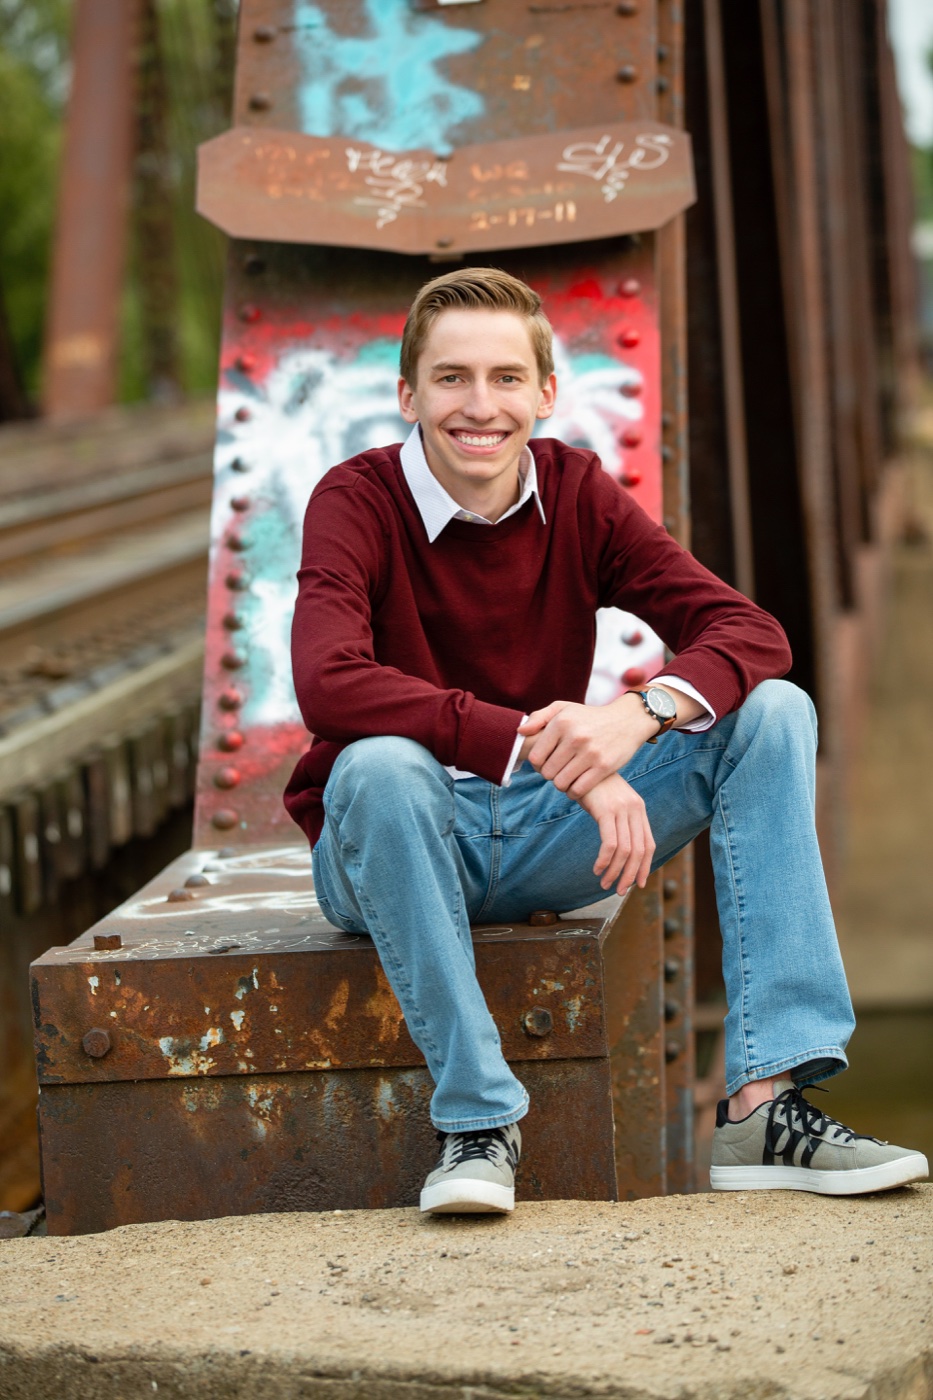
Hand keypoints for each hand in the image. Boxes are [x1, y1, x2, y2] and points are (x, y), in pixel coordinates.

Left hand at [518, 693, 656, 797]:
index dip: (538, 764)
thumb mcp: (565, 708)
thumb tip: (520, 731)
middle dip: (550, 774)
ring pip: (561, 783)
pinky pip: (578, 789)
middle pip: (547, 773)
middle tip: (558, 770)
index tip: (546, 762)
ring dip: (561, 784)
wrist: (627, 721)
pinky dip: (574, 792)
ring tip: (567, 777)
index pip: (536, 757)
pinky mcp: (604, 766)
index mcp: (562, 722)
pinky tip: (577, 784)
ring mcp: (590, 753)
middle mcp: (575, 737)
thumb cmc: (589, 717)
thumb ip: (540, 717)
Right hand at [578, 773, 655, 893]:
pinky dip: (604, 861)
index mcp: (639, 809)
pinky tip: (597, 869)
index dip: (645, 867)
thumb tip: (619, 847)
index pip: (648, 845)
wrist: (579, 763)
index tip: (637, 884)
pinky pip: (610, 844)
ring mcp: (622, 809)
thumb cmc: (591, 785)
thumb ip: (618, 820)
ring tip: (605, 884)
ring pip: (625, 851)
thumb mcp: (610, 802)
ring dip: (615, 872)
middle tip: (619, 891)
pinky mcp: (607, 810)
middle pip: (639, 851)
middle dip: (630, 875)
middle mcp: (634, 809)